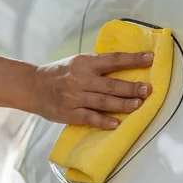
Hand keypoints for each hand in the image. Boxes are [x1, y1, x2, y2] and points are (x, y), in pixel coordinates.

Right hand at [34, 52, 153, 128]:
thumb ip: (97, 65)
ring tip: (138, 105)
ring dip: (122, 104)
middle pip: (110, 84)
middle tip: (148, 89)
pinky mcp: (70, 113)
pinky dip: (103, 121)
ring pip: (103, 102)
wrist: (33, 87)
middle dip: (131, 87)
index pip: (113, 59)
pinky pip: (90, 118)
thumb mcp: (77, 61)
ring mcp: (75, 97)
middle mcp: (81, 79)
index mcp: (84, 63)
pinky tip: (116, 124)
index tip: (149, 58)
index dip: (132, 59)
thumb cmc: (59, 73)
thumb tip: (126, 65)